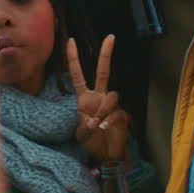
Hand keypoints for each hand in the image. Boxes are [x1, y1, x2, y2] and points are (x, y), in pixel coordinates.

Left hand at [66, 36, 128, 165]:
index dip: (73, 59)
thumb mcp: (81, 135)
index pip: (78, 75)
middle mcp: (99, 97)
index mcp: (85, 99)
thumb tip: (95, 121)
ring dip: (102, 111)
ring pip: (111, 97)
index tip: (71, 41)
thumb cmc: (92, 142)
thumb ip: (85, 128)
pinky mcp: (122, 114)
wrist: (107, 155)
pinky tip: (103, 129)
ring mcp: (112, 105)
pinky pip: (117, 112)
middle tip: (110, 37)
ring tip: (96, 125)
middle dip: (106, 55)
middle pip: (103, 72)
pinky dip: (108, 121)